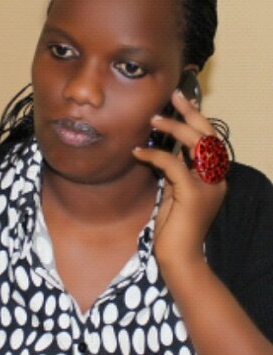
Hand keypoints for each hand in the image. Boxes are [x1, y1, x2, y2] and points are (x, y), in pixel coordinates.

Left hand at [133, 89, 226, 270]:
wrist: (179, 258)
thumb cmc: (174, 229)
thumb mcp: (175, 194)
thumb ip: (176, 174)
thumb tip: (166, 153)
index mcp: (214, 178)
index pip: (209, 141)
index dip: (196, 119)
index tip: (179, 103)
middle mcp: (216, 179)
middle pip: (208, 136)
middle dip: (191, 113)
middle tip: (172, 96)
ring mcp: (208, 186)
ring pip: (196, 144)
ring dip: (173, 128)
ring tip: (152, 120)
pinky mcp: (193, 195)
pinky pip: (173, 164)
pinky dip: (155, 155)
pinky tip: (138, 153)